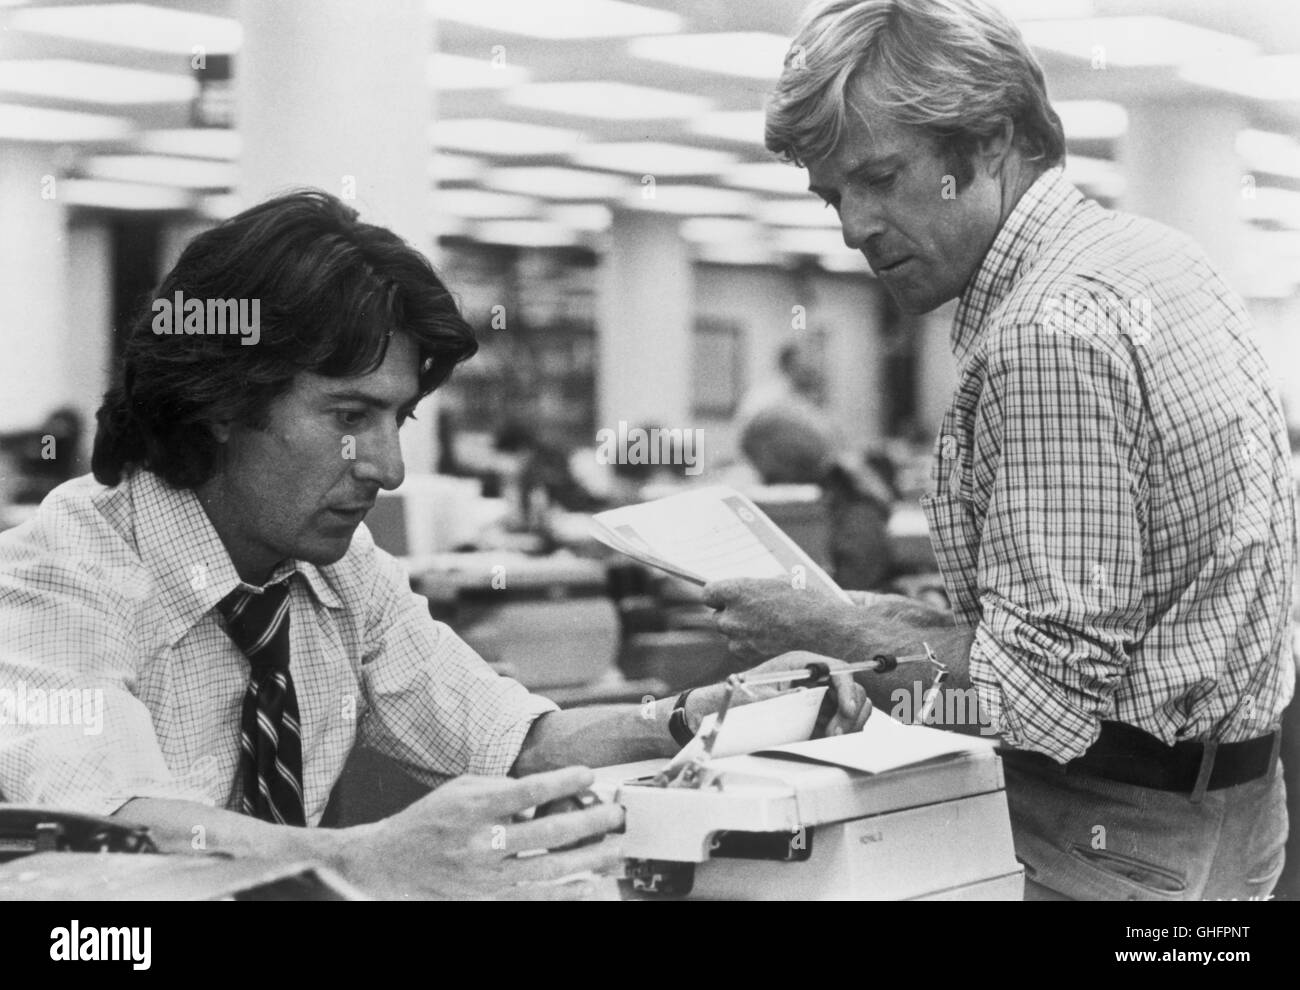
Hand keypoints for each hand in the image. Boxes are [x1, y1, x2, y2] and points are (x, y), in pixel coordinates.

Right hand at [345, 766, 624, 899]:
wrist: (390, 864)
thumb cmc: (432, 819)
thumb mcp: (462, 788)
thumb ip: (503, 787)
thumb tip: (549, 789)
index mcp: (475, 807)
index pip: (528, 790)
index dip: (564, 781)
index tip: (589, 774)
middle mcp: (482, 842)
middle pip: (549, 832)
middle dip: (590, 821)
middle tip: (616, 814)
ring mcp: (486, 876)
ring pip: (550, 869)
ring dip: (589, 858)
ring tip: (615, 847)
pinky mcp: (489, 899)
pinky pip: (536, 897)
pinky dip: (566, 892)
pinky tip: (589, 883)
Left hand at [702, 577, 861, 666]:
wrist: (818, 624)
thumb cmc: (801, 597)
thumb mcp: (776, 579)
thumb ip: (754, 586)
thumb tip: (748, 591)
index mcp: (735, 591)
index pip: (709, 593)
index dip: (718, 594)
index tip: (726, 596)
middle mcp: (731, 614)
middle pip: (717, 615)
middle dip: (730, 613)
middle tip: (750, 611)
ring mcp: (737, 636)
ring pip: (728, 633)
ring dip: (739, 629)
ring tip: (763, 624)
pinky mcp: (746, 652)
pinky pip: (739, 647)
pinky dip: (748, 644)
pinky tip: (767, 636)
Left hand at [738, 651, 872, 736]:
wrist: (733, 708)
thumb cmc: (742, 696)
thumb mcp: (757, 696)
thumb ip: (780, 695)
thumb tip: (804, 693)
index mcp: (804, 665)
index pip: (838, 670)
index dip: (848, 687)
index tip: (847, 709)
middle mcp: (818, 679)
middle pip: (853, 688)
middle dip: (850, 712)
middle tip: (834, 734)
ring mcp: (823, 697)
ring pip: (855, 706)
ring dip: (850, 724)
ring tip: (830, 737)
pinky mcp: (824, 715)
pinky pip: (848, 722)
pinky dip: (846, 732)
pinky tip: (829, 739)